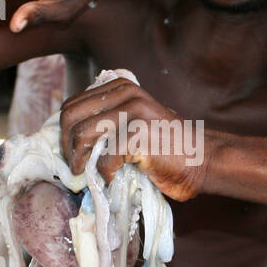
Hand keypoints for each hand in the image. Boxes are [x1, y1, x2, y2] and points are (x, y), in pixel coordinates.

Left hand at [59, 77, 208, 201]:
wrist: (202, 159)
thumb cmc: (165, 148)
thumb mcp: (132, 122)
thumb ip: (106, 121)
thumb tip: (67, 140)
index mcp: (119, 87)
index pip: (72, 106)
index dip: (64, 134)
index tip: (71, 155)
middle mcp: (125, 93)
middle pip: (71, 118)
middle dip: (67, 147)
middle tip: (75, 168)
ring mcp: (134, 111)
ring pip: (83, 135)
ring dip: (80, 161)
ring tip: (87, 175)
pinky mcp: (140, 132)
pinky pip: (105, 157)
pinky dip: (104, 174)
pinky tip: (112, 179)